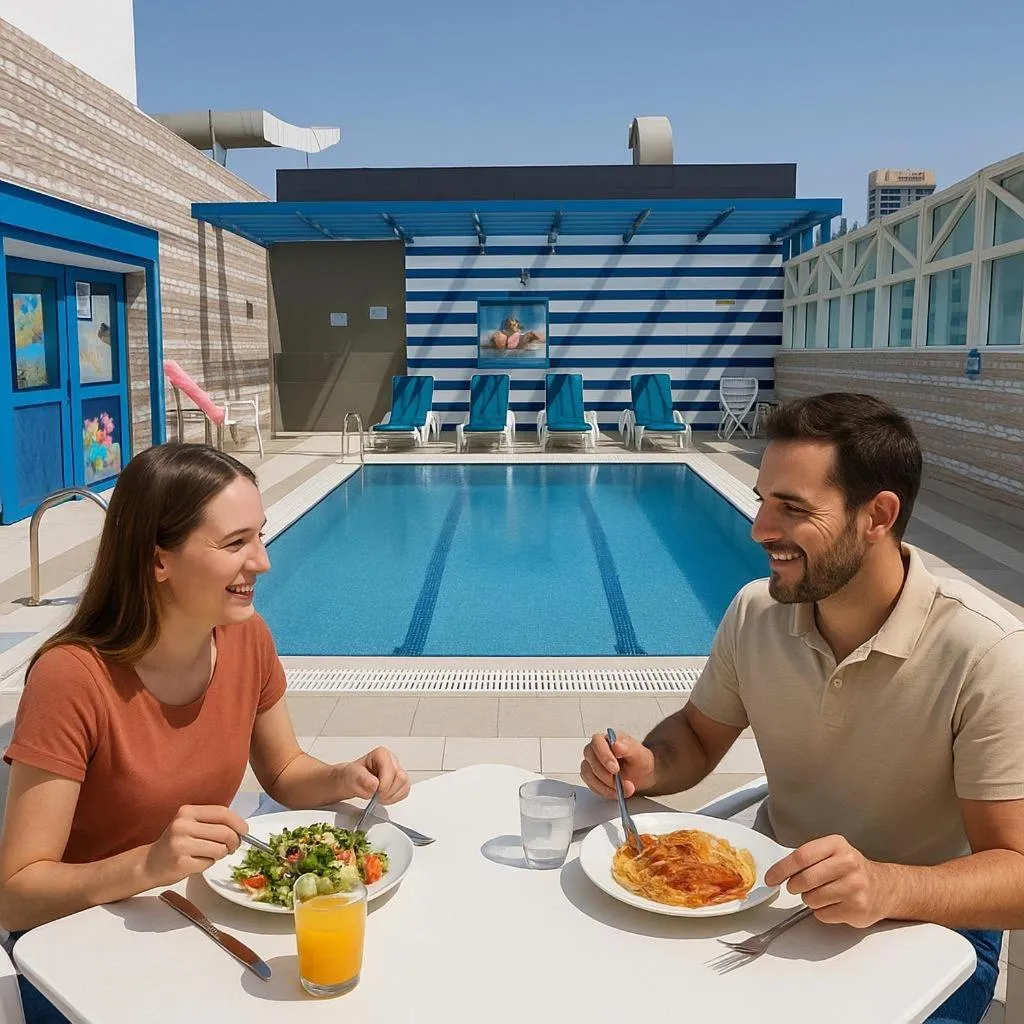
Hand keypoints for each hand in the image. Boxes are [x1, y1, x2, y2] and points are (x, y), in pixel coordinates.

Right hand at [144, 805, 247, 886]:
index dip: (238, 822)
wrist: (149, 864)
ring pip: (220, 849)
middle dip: (234, 841)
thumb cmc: (176, 843)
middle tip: (232, 847)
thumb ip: (212, 822)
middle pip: (225, 832)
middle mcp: (182, 825)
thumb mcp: (190, 824)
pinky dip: (209, 863)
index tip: (244, 831)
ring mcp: (181, 844)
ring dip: (221, 854)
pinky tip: (197, 862)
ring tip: (210, 854)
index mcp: (187, 812)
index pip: (222, 813)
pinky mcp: (181, 863)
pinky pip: (209, 863)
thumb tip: (240, 828)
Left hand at [336, 747, 409, 804]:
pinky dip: (394, 798)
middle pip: (401, 778)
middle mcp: (392, 761)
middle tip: (376, 797)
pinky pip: (404, 792)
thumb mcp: (353, 775)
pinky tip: (384, 797)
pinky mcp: (400, 782)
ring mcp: (397, 771)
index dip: (384, 784)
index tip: (375, 793)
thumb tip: (375, 785)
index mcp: (381, 754)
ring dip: (391, 796)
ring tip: (379, 797)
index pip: (391, 770)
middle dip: (388, 791)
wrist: (352, 781)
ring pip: (405, 785)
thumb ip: (363, 779)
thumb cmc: (352, 775)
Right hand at [580, 731, 654, 799]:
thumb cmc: (640, 762)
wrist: (642, 775)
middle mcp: (596, 749)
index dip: (604, 756)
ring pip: (588, 774)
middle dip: (606, 775)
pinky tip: (616, 792)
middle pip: (590, 759)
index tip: (615, 769)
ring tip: (623, 789)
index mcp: (607, 739)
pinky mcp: (591, 777)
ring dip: (605, 785)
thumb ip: (628, 748)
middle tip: (621, 783)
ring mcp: (592, 763)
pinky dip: (604, 791)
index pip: (597, 742)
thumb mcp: (640, 754)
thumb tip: (615, 743)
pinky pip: (591, 785)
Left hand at [764, 834, 896, 927]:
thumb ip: (807, 858)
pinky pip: (823, 915)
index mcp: (837, 844)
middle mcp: (848, 863)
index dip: (781, 869)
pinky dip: (822, 912)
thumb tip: (776, 873)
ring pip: (812, 899)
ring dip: (810, 900)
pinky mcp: (858, 909)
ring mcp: (855, 887)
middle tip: (800, 887)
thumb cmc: (849, 869)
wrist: (885, 887)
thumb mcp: (831, 853)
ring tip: (824, 894)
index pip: (801, 857)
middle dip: (795, 887)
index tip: (770, 879)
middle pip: (804, 880)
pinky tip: (835, 904)